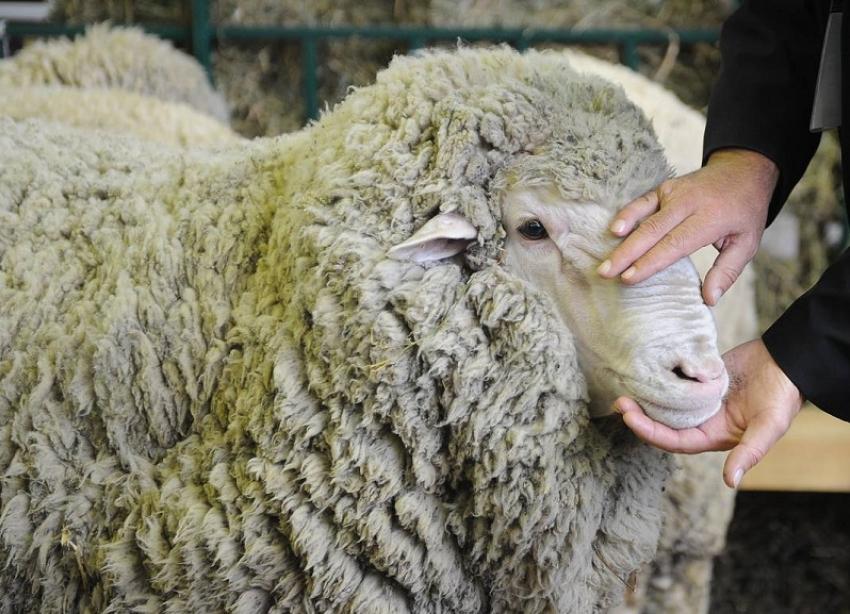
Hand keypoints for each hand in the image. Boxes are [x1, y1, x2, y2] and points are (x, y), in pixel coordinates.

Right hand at [597, 149, 778, 305]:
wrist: (744, 170)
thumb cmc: (744, 212)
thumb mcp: (747, 242)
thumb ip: (727, 271)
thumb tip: (709, 300)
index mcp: (711, 218)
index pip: (675, 244)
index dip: (650, 262)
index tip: (630, 278)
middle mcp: (689, 203)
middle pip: (652, 232)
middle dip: (627, 255)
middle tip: (606, 274)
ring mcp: (674, 192)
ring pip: (644, 219)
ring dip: (622, 241)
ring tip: (605, 262)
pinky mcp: (665, 187)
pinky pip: (642, 203)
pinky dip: (626, 215)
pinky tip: (614, 230)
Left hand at [613, 339, 804, 487]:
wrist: (789, 361)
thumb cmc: (783, 396)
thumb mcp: (769, 426)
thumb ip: (750, 453)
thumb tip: (731, 482)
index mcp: (713, 435)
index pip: (674, 441)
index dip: (650, 433)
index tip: (630, 418)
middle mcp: (701, 419)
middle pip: (662, 423)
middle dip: (639, 416)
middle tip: (620, 402)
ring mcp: (697, 398)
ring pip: (663, 401)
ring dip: (644, 396)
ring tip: (624, 385)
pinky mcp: (696, 376)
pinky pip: (672, 379)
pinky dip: (657, 376)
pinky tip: (641, 368)